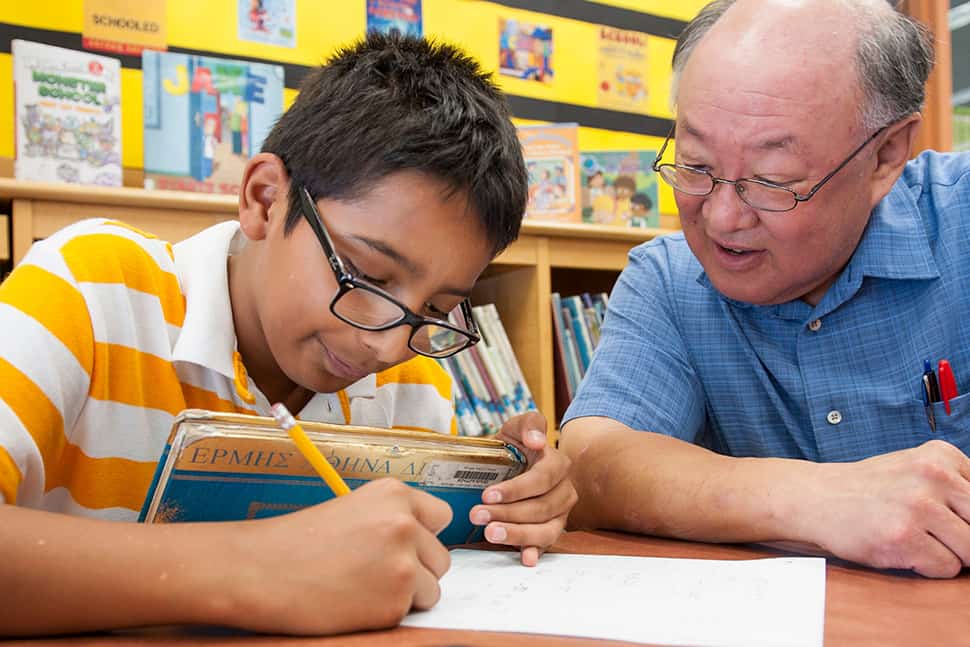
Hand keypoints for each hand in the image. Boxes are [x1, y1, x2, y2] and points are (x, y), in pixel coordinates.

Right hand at [224, 478, 451, 633]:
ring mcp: (404, 562)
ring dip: (407, 594)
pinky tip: (356, 603)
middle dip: (417, 569)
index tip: (402, 547)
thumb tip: (424, 542)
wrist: (260, 571)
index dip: (423, 537)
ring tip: (364, 588)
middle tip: (373, 573)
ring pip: (432, 588)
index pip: (441, 518)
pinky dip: (389, 614)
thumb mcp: (352, 510)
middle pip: (440, 557)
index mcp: (394, 494)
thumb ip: (391, 519)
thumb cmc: (296, 543)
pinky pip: (411, 613)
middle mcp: (405, 523)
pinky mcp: (395, 600)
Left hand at [470, 411, 576, 565]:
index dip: (515, 489)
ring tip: (490, 533)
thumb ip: (529, 425)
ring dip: (517, 534)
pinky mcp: (551, 529)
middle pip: (541, 507)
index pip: (542, 479)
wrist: (514, 463)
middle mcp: (564, 491)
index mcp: (558, 464)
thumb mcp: (518, 426)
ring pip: (545, 529)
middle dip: (507, 513)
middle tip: (477, 515)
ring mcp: (560, 513)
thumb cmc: (515, 445)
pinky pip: (547, 544)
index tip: (487, 495)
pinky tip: (524, 558)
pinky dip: (536, 552)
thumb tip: (537, 440)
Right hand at [806, 439, 969, 577]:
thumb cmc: (870, 489)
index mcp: (941, 455)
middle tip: (936, 533)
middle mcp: (933, 476)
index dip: (969, 517)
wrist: (816, 498)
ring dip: (950, 554)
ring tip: (918, 539)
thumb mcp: (916, 469)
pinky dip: (929, 566)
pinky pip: (946, 568)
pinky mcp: (903, 538)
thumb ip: (958, 486)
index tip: (952, 519)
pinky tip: (903, 548)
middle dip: (967, 538)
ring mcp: (918, 507)